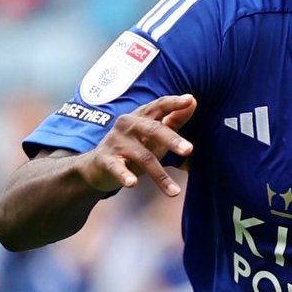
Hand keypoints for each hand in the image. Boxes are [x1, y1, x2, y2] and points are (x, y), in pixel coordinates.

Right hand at [76, 94, 196, 199]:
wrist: (98, 166)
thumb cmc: (134, 147)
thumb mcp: (154, 134)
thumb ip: (174, 119)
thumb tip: (193, 101)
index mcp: (142, 116)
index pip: (159, 106)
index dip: (174, 103)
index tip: (190, 100)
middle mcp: (128, 124)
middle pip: (153, 130)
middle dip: (172, 139)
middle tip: (189, 150)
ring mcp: (116, 141)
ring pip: (143, 157)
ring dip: (160, 176)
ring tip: (174, 192)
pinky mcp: (106, 159)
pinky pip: (117, 167)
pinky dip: (124, 175)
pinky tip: (133, 183)